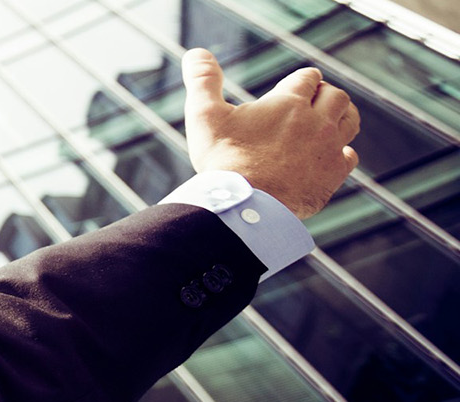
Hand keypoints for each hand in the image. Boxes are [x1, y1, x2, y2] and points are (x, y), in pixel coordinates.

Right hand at [181, 48, 359, 218]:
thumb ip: (203, 81)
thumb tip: (196, 53)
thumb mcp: (205, 115)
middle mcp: (317, 121)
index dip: (301, 80)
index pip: (308, 78)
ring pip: (350, 121)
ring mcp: (329, 148)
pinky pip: (350, 156)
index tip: (294, 86)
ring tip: (329, 119)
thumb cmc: (223, 159)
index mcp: (289, 102)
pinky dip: (343, 152)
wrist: (244, 204)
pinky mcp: (333, 175)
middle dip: (324, 94)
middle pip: (335, 96)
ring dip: (341, 116)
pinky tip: (330, 155)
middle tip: (312, 100)